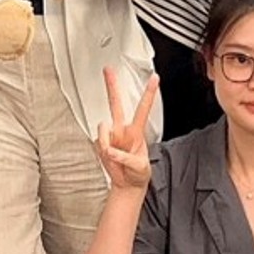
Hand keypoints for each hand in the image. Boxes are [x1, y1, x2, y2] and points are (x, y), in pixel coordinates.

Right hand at [92, 68, 160, 190]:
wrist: (127, 183)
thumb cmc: (138, 173)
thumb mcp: (140, 167)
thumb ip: (126, 158)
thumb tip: (110, 151)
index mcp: (137, 132)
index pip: (143, 109)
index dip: (149, 93)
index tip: (154, 79)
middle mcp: (122, 130)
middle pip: (116, 104)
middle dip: (112, 86)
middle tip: (108, 70)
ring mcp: (111, 136)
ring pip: (103, 127)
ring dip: (106, 141)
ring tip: (113, 155)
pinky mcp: (100, 143)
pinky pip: (98, 143)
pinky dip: (103, 151)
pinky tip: (109, 158)